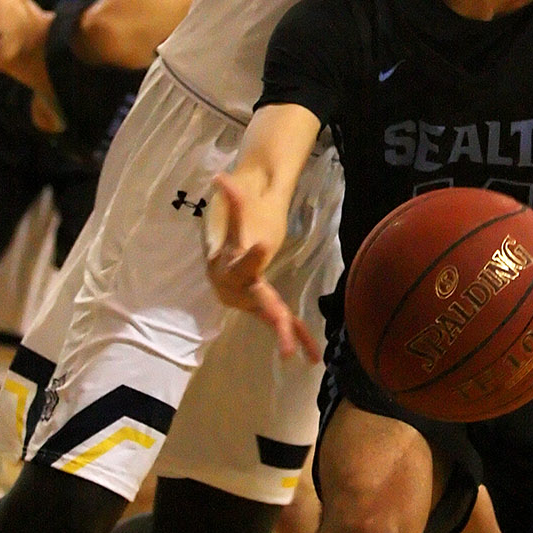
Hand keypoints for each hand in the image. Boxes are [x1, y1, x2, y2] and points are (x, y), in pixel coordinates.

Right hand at [204, 173, 320, 360]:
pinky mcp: (269, 312)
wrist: (219, 274)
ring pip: (272, 318)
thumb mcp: (233, 220)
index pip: (244, 257)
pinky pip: (285, 325)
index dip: (251, 252)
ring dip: (284, 335)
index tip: (262, 243)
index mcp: (234, 267)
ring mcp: (256, 304)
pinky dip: (300, 340)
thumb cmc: (228, 244)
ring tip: (295, 354)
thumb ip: (233, 199)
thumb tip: (221, 174)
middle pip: (257, 298)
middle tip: (278, 316)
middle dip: (268, 308)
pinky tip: (313, 359)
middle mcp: (243, 290)